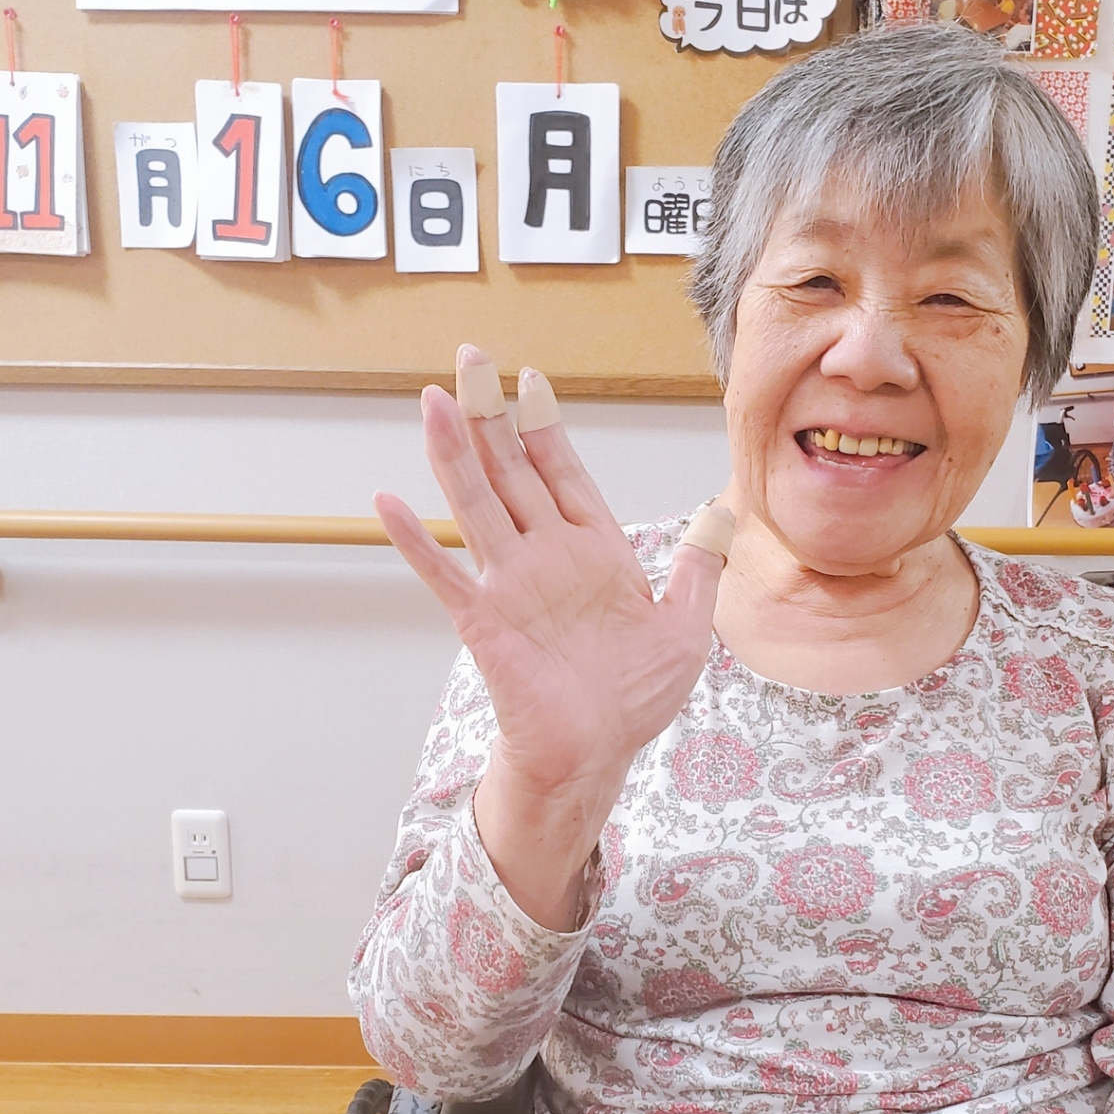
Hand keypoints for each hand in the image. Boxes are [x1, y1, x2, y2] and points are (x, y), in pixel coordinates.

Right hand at [377, 348, 727, 927]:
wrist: (598, 755)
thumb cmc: (633, 698)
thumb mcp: (685, 626)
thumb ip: (699, 567)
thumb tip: (723, 512)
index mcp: (594, 551)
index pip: (562, 473)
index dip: (546, 428)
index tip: (530, 380)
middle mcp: (547, 557)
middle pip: (513, 471)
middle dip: (493, 415)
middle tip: (470, 358)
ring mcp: (512, 585)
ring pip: (478, 505)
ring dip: (455, 453)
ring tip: (435, 400)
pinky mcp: (485, 622)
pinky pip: (446, 575)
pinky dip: (416, 542)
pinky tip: (390, 504)